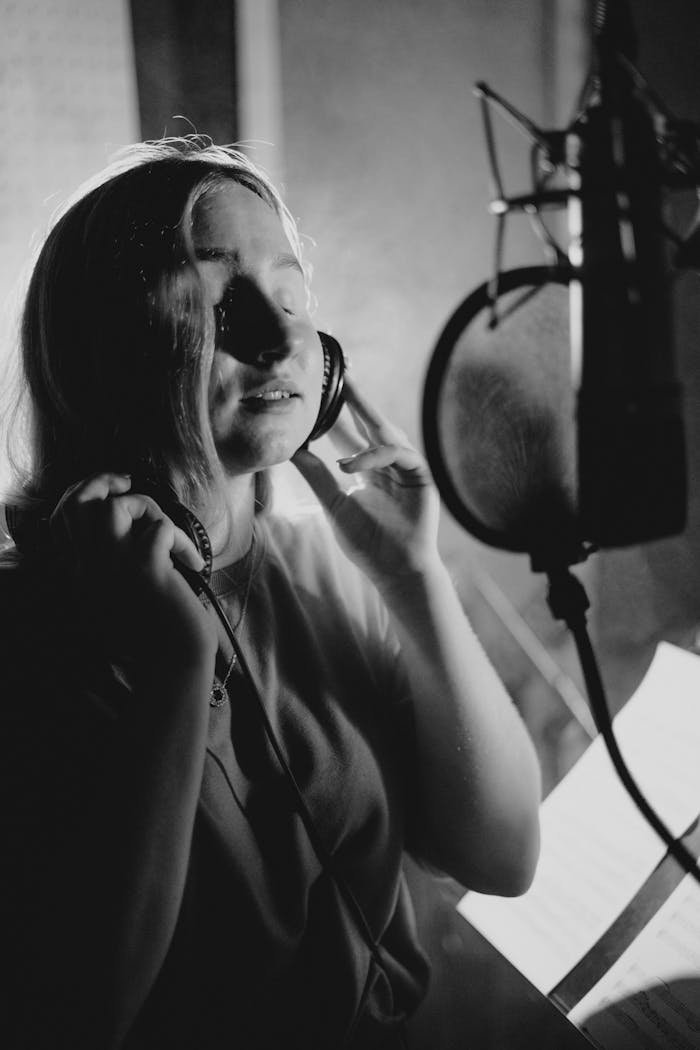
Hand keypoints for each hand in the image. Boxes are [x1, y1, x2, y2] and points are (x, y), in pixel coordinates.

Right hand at [50, 473, 216, 668]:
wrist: (177, 658)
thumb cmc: (160, 621)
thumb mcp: (129, 582)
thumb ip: (119, 551)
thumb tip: (130, 507)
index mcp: (83, 572)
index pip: (63, 516)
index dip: (85, 491)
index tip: (115, 486)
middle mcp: (90, 570)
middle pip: (78, 504)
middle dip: (103, 481)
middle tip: (128, 481)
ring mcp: (114, 570)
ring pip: (115, 509)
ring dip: (148, 510)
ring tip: (169, 538)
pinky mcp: (145, 572)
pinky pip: (160, 530)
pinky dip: (181, 541)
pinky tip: (192, 564)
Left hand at [292, 379, 440, 586]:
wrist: (395, 570)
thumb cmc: (367, 543)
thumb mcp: (334, 505)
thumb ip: (317, 476)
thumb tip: (294, 450)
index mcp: (368, 469)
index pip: (350, 433)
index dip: (336, 413)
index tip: (319, 393)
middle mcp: (388, 464)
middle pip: (371, 424)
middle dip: (356, 399)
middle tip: (340, 373)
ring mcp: (406, 469)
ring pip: (387, 432)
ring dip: (366, 413)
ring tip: (345, 394)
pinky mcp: (420, 477)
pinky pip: (398, 454)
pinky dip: (374, 456)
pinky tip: (351, 464)